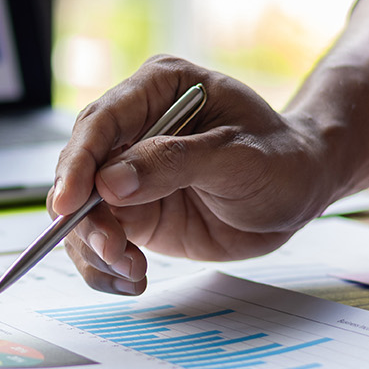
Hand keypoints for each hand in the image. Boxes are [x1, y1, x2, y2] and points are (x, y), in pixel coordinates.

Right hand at [49, 55, 329, 294]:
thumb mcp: (238, 158)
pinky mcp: (130, 209)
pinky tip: (132, 279)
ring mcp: (126, 170)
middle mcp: (132, 127)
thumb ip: (174, 163)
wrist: (301, 191)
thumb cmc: (281, 160)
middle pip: (79, 168)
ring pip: (80, 210)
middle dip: (84, 215)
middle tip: (111, 249)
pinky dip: (104, 265)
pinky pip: (97, 239)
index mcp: (157, 88)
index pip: (100, 122)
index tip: (68, 204)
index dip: (78, 163)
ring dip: (94, 247)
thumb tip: (109, 183)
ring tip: (132, 270)